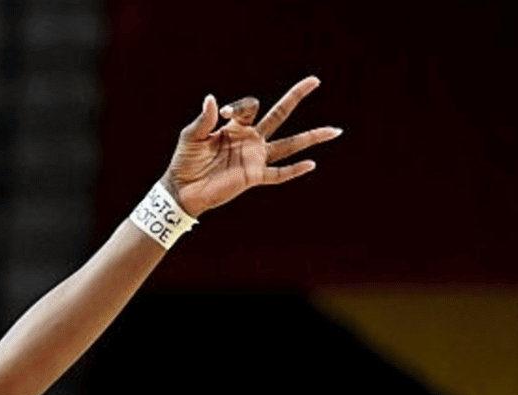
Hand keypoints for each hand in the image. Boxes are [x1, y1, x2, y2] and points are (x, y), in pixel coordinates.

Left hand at [166, 77, 339, 216]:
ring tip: (334, 130)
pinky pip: (278, 174)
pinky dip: (294, 171)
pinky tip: (311, 164)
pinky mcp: (253, 176)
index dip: (239, 107)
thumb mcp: (191, 136)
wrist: (182, 190)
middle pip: (279, 115)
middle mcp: (250, 139)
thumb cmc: (185, 161)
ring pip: (289, 145)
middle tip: (314, 80)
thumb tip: (212, 99)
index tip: (224, 113)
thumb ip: (204, 119)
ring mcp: (254, 157)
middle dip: (296, 97)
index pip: (250, 106)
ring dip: (311, 137)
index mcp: (235, 126)